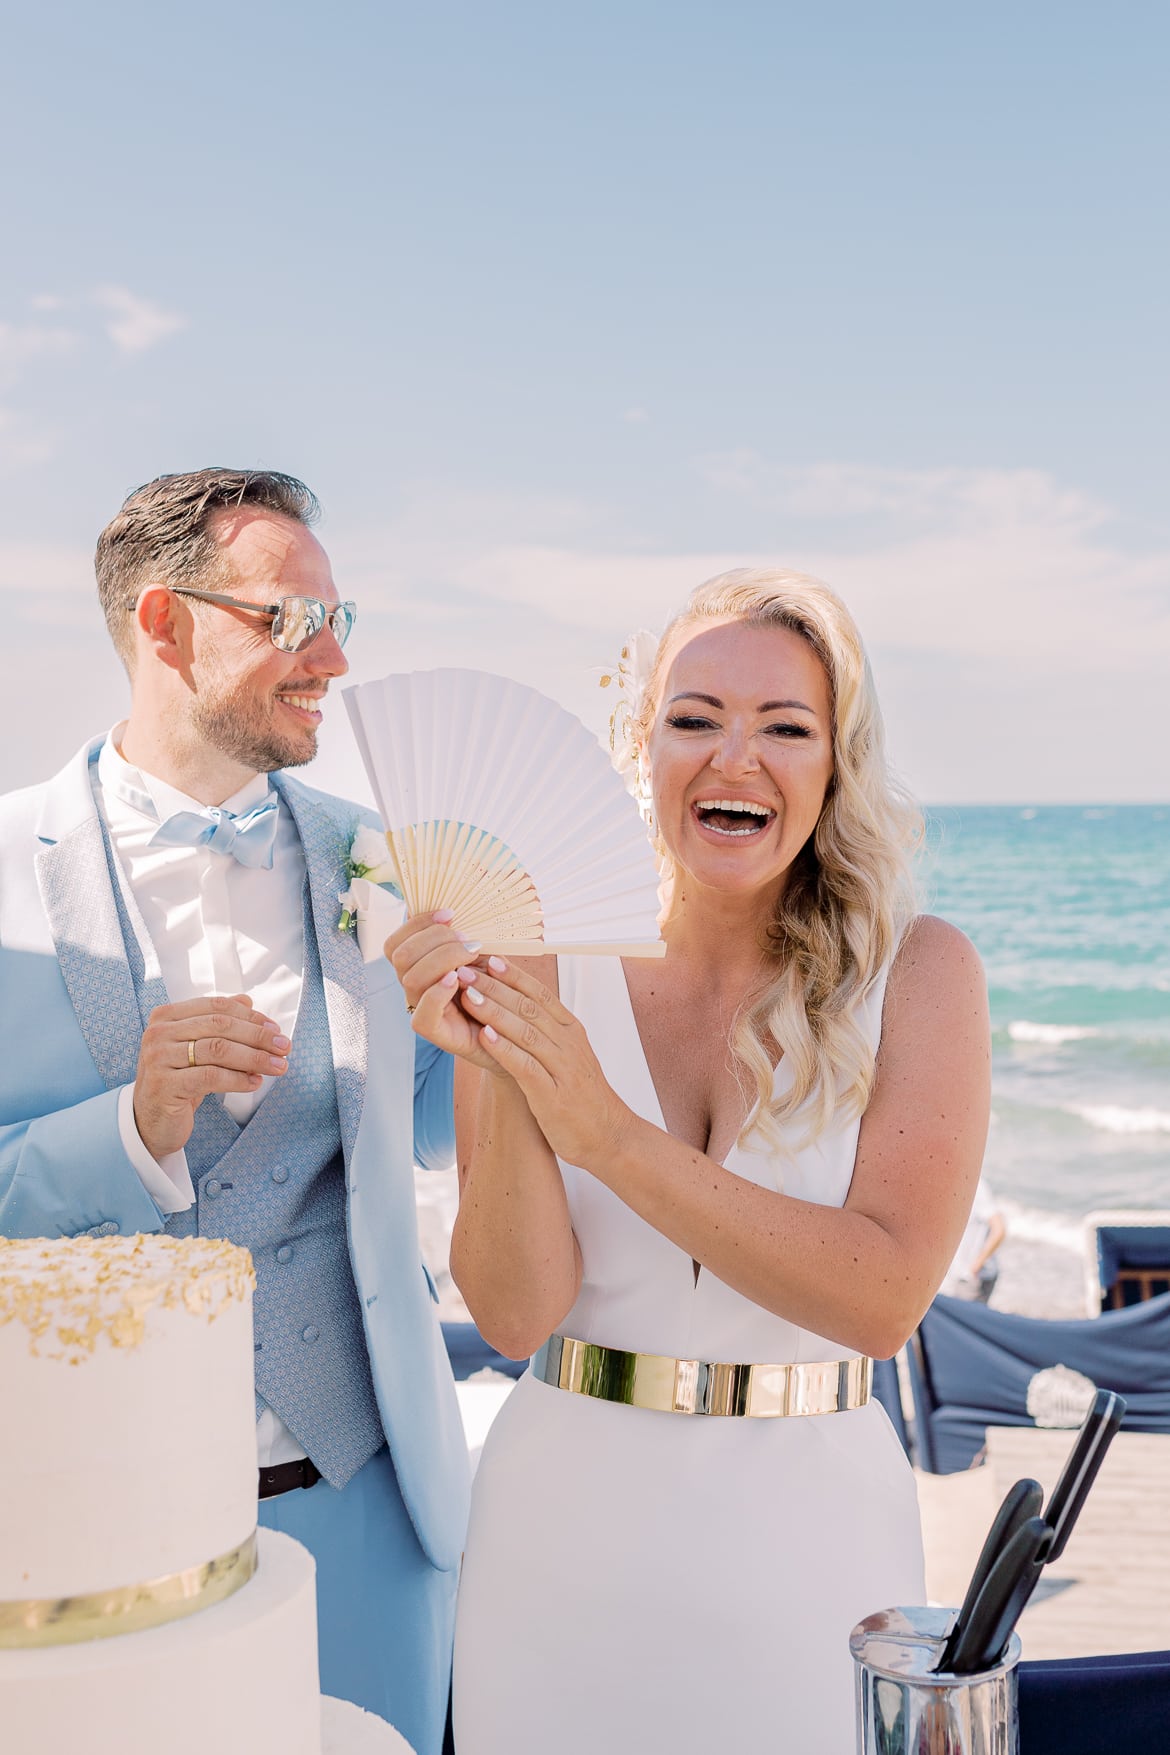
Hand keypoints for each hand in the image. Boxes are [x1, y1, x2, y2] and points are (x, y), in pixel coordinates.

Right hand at [133, 995, 288, 1160]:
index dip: (250, 1017)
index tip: (276, 1030)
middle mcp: (158, 1033)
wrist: (150, 1121)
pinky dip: (238, 1079)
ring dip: (255, 1058)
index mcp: (166, 1016)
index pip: (217, 1006)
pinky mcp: (164, 1085)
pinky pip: (211, 1077)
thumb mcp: (196, 1047)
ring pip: (218, 1050)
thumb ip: (217, 1021)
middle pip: (220, 1026)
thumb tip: (247, 1000)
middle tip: (285, 1047)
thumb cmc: (178, 1080)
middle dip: (258, 1037)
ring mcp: (158, 1058)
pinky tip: (254, 1082)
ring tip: (278, 1066)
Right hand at [384, 912, 498, 1071]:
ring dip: (443, 959)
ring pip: (410, 979)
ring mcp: (420, 1008)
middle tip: (469, 942)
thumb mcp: (481, 955)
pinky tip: (457, 979)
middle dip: (436, 939)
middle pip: (401, 956)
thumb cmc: (495, 986)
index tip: (450, 914)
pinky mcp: (434, 1031)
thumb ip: (464, 939)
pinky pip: (422, 1014)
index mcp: (417, 965)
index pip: (396, 942)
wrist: (511, 1029)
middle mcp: (413, 986)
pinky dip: (437, 992)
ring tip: (472, 955)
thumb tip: (454, 917)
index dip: (417, 923)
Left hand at [452, 957, 632, 1166]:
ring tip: (469, 996)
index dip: (514, 976)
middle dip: (495, 987)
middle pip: (529, 1007)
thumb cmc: (583, 1096)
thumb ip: (548, 1031)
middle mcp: (568, 1044)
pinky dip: (505, 1050)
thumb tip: (520, 1007)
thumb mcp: (569, 1056)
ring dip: (495, 1012)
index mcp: (571, 1031)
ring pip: (526, 1032)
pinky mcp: (553, 1095)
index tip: (489, 959)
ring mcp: (562, 1069)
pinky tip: (485, 1036)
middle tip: (466, 971)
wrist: (609, 1136)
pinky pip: (526, 1066)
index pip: (541, 994)